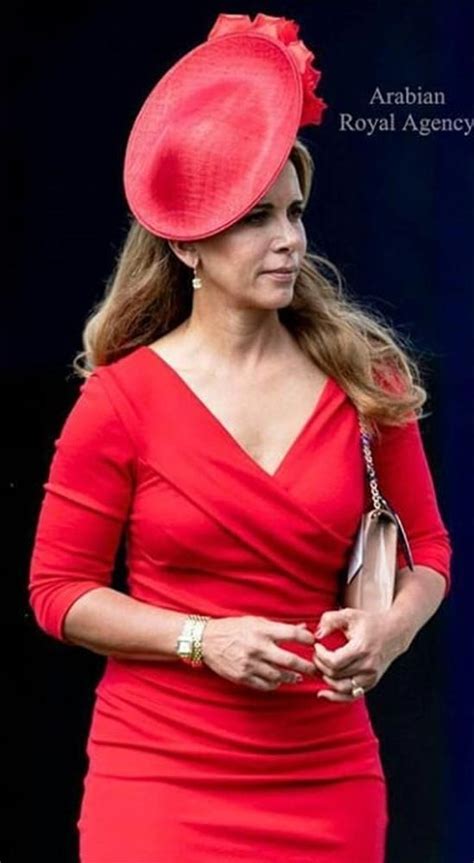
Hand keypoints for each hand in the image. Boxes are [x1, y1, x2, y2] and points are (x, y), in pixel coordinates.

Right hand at [201, 615, 315, 690]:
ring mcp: (250, 665)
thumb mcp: (256, 621)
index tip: (314, 643)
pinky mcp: (243, 677)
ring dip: (292, 678)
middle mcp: (257, 648)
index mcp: (262, 630)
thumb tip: (303, 629)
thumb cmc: (233, 628)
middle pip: (290, 660)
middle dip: (307, 666)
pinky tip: (279, 680)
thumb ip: (279, 627)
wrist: (206, 641)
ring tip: (297, 676)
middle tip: (316, 669)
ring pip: (279, 676)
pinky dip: (275, 684)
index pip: (292, 634)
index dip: (307, 640)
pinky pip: (266, 685)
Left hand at [312, 607, 407, 701]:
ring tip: (320, 669)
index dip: (320, 656)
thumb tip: (316, 635)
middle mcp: (368, 665)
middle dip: (320, 666)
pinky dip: (336, 697)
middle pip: (336, 675)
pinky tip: (323, 693)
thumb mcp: (350, 614)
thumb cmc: (370, 622)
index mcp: (361, 648)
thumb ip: (331, 619)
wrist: (396, 633)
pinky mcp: (371, 683)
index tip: (317, 646)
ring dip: (326, 680)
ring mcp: (371, 677)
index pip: (334, 662)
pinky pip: (351, 696)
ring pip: (342, 689)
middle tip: (316, 656)